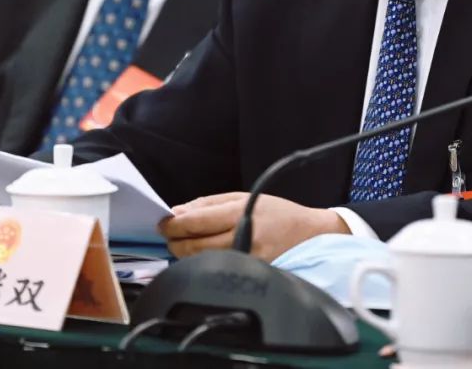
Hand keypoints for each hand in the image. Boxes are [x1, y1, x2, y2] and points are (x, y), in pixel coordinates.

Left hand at [159, 191, 349, 261]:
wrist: (309, 235)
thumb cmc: (277, 212)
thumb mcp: (245, 196)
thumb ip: (209, 203)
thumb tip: (178, 212)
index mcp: (240, 214)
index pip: (197, 221)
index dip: (174, 223)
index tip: (163, 221)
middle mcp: (242, 239)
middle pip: (194, 245)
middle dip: (175, 240)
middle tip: (168, 233)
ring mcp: (244, 260)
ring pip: (201, 260)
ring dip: (185, 251)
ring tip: (183, 241)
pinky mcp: (247, 274)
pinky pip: (214, 268)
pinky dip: (202, 261)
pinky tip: (201, 254)